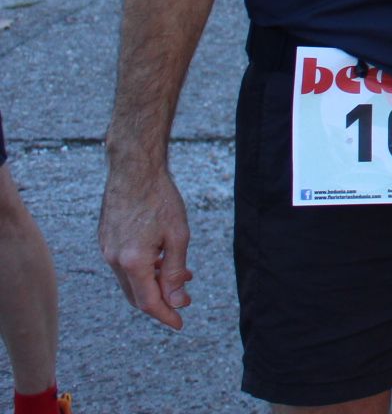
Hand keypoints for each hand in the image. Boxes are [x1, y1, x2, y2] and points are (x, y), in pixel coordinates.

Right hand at [100, 163, 195, 327]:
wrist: (134, 169)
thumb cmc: (160, 198)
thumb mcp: (178, 236)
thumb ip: (175, 272)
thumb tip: (177, 301)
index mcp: (132, 262)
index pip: (148, 302)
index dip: (165, 315)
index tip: (180, 324)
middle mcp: (114, 260)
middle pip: (136, 295)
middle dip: (160, 302)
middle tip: (183, 302)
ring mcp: (106, 249)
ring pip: (130, 280)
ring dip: (153, 284)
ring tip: (182, 278)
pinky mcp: (106, 239)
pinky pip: (125, 266)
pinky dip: (143, 271)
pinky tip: (163, 261)